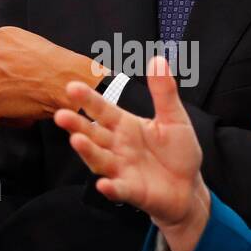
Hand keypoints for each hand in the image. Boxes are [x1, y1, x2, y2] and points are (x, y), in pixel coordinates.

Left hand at [0, 26, 106, 124]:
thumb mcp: (37, 46)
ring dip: (3, 100)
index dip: (8, 69)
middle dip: (1, 83)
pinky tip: (27, 117)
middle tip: (22, 94)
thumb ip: (19, 53)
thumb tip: (14, 70)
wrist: (65, 81)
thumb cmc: (60, 67)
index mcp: (2, 35)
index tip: (21, 79)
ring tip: (25, 107)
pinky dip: (8, 117)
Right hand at [54, 56, 210, 250]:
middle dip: (77, 125)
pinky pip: (118, 189)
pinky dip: (110, 188)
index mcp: (125, 125)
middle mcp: (117, 146)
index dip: (88, 99)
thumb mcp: (174, 118)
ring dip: (87, 151)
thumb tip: (157, 59)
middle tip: (61, 115)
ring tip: (76, 141)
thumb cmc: (178, 152)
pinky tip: (104, 184)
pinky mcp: (131, 191)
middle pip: (93, 134)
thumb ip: (164, 92)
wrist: (188, 188)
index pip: (102, 110)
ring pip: (99, 159)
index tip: (72, 86)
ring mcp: (121, 170)